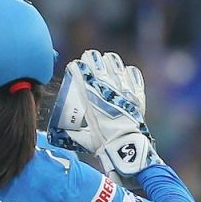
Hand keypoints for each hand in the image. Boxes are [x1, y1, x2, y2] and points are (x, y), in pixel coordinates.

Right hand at [49, 49, 157, 177]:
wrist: (124, 145)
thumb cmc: (101, 142)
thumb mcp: (83, 135)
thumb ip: (73, 128)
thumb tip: (64, 128)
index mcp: (91, 98)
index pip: (82, 75)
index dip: (78, 68)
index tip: (75, 64)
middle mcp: (107, 91)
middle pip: (99, 68)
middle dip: (93, 60)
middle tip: (89, 56)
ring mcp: (123, 92)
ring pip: (117, 70)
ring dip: (112, 63)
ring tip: (108, 57)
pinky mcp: (136, 98)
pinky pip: (135, 80)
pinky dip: (131, 74)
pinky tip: (128, 70)